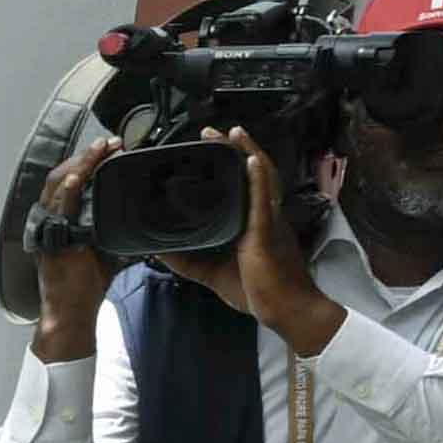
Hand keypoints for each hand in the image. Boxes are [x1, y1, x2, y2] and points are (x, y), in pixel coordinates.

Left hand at [205, 132, 338, 353]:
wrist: (286, 311)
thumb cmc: (258, 292)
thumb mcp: (212, 272)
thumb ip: (187, 260)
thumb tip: (157, 249)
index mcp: (255, 223)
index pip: (243, 186)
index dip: (232, 164)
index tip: (212, 148)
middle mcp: (265, 216)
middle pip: (253, 174)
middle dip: (236, 149)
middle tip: (213, 132)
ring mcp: (269, 222)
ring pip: (261, 179)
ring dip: (246, 153)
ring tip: (231, 133)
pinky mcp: (268, 233)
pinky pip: (264, 201)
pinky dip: (257, 179)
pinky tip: (250, 161)